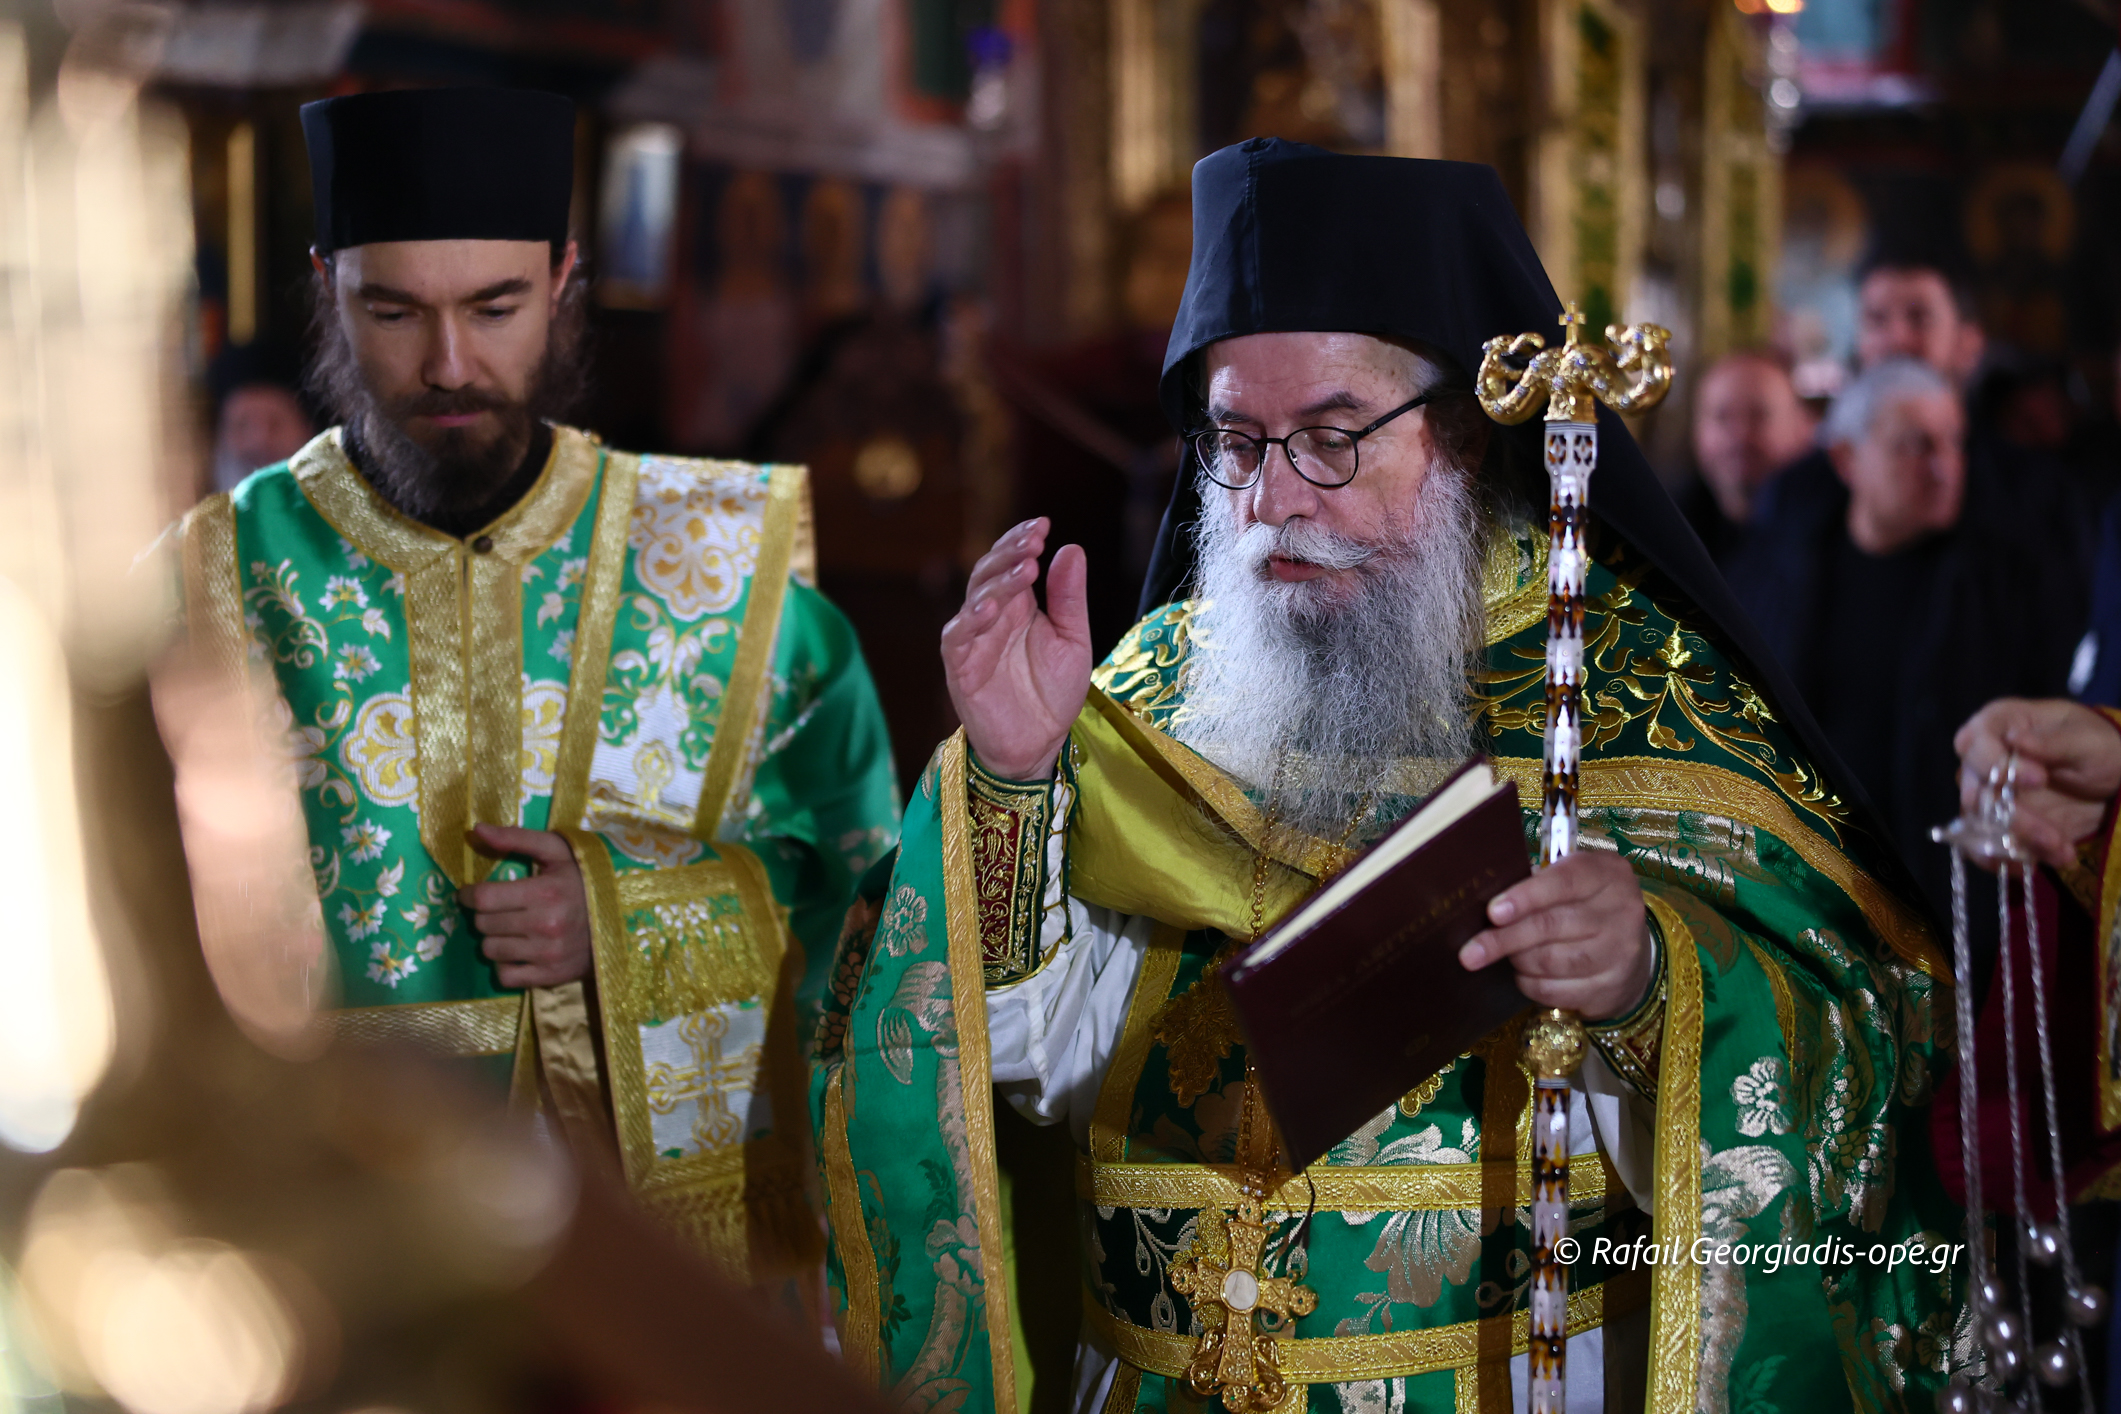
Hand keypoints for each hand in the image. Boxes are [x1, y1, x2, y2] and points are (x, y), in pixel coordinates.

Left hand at [460, 824, 592, 987]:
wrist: (624, 917)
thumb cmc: (585, 879)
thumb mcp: (557, 851)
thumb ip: (516, 838)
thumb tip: (476, 830)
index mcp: (545, 891)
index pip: (484, 897)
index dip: (468, 895)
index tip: (470, 893)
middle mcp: (545, 925)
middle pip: (484, 924)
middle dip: (485, 914)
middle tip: (499, 909)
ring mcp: (547, 954)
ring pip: (490, 950)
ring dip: (494, 938)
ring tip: (511, 929)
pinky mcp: (550, 976)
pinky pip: (505, 975)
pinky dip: (505, 964)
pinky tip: (518, 951)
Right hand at [942, 517, 1092, 780]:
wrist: (1039, 744)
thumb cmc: (1054, 692)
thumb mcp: (1073, 640)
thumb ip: (1069, 598)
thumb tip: (1071, 548)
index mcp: (1019, 605)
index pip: (1012, 562)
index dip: (1021, 540)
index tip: (1042, 524)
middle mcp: (992, 616)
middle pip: (990, 572)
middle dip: (1010, 552)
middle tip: (1034, 540)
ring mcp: (974, 640)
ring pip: (974, 598)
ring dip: (997, 580)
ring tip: (1024, 567)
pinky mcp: (960, 667)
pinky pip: (958, 636)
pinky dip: (971, 619)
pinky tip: (991, 606)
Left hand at [1457, 851, 1653, 1020]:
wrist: (1630, 953)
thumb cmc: (1584, 907)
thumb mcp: (1571, 883)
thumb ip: (1537, 884)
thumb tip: (1486, 905)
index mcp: (1608, 874)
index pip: (1564, 882)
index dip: (1525, 897)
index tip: (1493, 913)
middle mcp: (1622, 911)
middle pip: (1552, 925)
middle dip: (1504, 939)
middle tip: (1470, 953)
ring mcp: (1621, 952)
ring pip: (1551, 961)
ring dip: (1518, 960)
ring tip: (1507, 956)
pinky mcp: (1611, 988)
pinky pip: (1556, 990)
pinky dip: (1530, 984)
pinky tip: (1525, 975)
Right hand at [1954, 698, 2120, 868]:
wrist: (2114, 780)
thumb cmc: (2099, 746)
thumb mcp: (2088, 741)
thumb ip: (2054, 742)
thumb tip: (2016, 738)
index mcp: (1998, 726)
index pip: (1976, 746)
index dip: (1998, 765)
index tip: (2040, 779)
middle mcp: (1983, 761)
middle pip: (1977, 794)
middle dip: (2016, 819)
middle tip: (2054, 835)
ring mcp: (1988, 794)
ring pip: (1983, 826)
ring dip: (2021, 843)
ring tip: (2061, 851)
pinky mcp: (1999, 824)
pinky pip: (1987, 847)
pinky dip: (2010, 860)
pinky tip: (2041, 863)